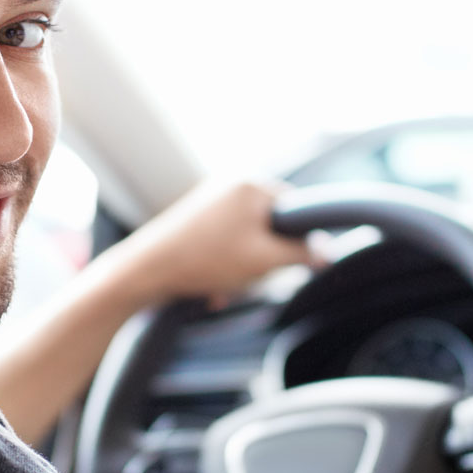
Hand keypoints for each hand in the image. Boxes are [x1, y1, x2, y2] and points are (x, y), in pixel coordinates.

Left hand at [101, 178, 318, 309]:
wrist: (145, 273)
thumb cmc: (205, 260)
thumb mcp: (264, 260)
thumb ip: (301, 254)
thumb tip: (327, 252)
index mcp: (250, 183)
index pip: (295, 210)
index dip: (298, 241)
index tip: (292, 265)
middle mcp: (230, 185)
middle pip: (270, 229)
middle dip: (263, 261)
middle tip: (248, 280)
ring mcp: (210, 202)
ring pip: (247, 242)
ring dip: (242, 271)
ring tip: (223, 287)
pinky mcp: (195, 220)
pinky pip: (225, 245)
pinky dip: (223, 268)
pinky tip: (211, 289)